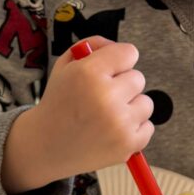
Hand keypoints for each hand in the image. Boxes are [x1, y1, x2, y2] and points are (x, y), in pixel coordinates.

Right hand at [1, 36, 153, 194]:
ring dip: (130, 107)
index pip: (129, 53)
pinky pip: (148, 126)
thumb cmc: (58, 104)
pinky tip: (111, 130)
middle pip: (138, 78)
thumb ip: (92, 47)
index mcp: (88, 73)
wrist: (44, 147)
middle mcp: (106, 97)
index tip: (109, 70)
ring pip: (146, 103)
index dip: (119, 61)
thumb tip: (118, 47)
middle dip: (122, 85)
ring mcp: (119, 123)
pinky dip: (133, 128)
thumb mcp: (64, 66)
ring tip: (106, 115)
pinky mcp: (127, 144)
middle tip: (101, 97)